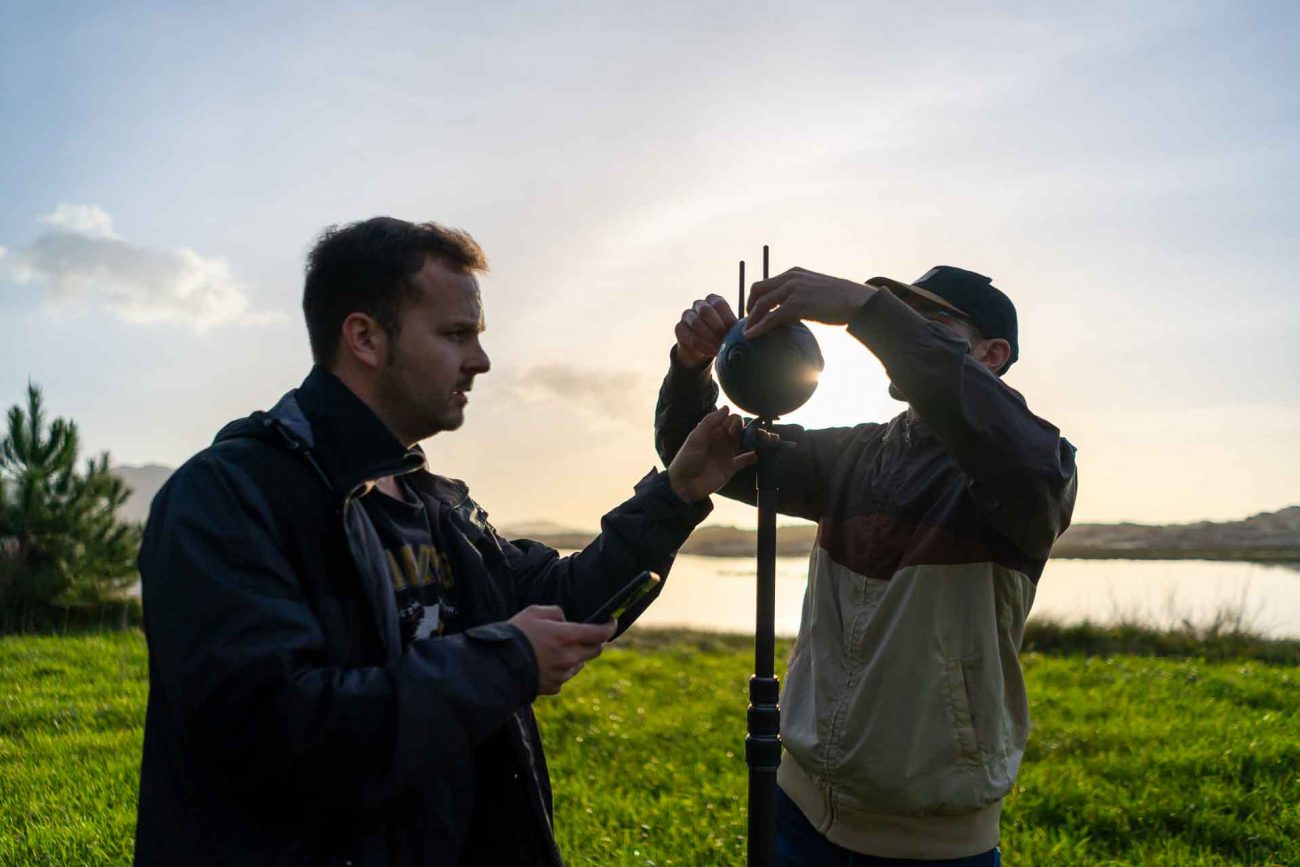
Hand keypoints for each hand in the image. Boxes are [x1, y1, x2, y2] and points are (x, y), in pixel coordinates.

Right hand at [508, 605, 616, 695]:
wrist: (497, 666)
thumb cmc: (515, 635)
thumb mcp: (534, 612)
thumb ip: (555, 613)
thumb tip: (564, 620)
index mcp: (568, 637)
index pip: (600, 633)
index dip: (609, 626)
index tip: (611, 621)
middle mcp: (570, 657)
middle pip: (596, 650)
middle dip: (595, 641)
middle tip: (586, 634)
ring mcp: (563, 674)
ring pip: (580, 664)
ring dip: (577, 655)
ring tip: (558, 648)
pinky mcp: (554, 687)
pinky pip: (565, 676)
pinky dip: (562, 668)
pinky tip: (547, 663)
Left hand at [667, 406, 756, 501]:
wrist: (685, 485)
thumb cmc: (687, 459)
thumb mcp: (696, 437)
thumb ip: (710, 422)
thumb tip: (727, 407)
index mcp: (712, 432)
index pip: (729, 420)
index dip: (735, 421)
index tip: (733, 429)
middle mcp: (721, 441)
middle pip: (738, 430)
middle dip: (746, 428)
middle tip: (748, 435)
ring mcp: (726, 454)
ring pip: (743, 443)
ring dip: (752, 439)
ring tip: (761, 439)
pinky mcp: (730, 468)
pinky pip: (743, 461)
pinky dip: (751, 457)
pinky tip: (756, 455)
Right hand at [674, 294, 737, 366]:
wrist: (703, 349)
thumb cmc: (721, 336)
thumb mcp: (730, 330)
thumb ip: (736, 328)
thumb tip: (748, 331)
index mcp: (714, 300)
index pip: (719, 304)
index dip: (727, 318)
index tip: (734, 332)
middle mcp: (699, 304)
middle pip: (706, 311)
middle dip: (717, 327)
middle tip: (725, 340)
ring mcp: (687, 315)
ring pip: (696, 322)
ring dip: (709, 337)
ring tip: (719, 348)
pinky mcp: (679, 328)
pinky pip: (687, 335)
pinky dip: (701, 345)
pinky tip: (710, 352)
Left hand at [743, 267, 876, 338]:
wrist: (857, 301)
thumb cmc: (840, 300)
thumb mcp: (815, 291)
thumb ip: (800, 296)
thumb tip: (788, 314)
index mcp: (794, 273)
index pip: (766, 283)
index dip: (755, 298)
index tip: (754, 312)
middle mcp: (791, 278)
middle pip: (757, 289)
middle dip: (749, 306)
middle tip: (750, 321)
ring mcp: (793, 290)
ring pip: (761, 303)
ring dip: (751, 319)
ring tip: (748, 331)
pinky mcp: (797, 305)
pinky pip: (771, 317)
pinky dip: (759, 327)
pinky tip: (752, 335)